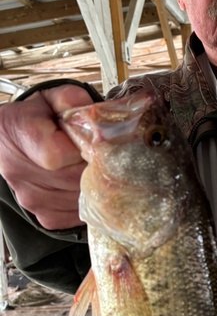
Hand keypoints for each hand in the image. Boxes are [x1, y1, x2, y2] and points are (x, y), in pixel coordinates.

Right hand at [0, 84, 90, 229]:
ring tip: (95, 167)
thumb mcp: (50, 99)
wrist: (11, 143)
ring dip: (96, 184)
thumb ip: (70, 98)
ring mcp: (32, 198)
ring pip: (82, 198)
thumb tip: (89, 110)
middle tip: (106, 155)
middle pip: (75, 178)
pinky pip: (80, 212)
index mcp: (19, 133)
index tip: (94, 141)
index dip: (83, 148)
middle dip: (97, 166)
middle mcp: (20, 171)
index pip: (57, 154)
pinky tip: (87, 183)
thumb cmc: (35, 120)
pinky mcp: (46, 217)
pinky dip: (90, 199)